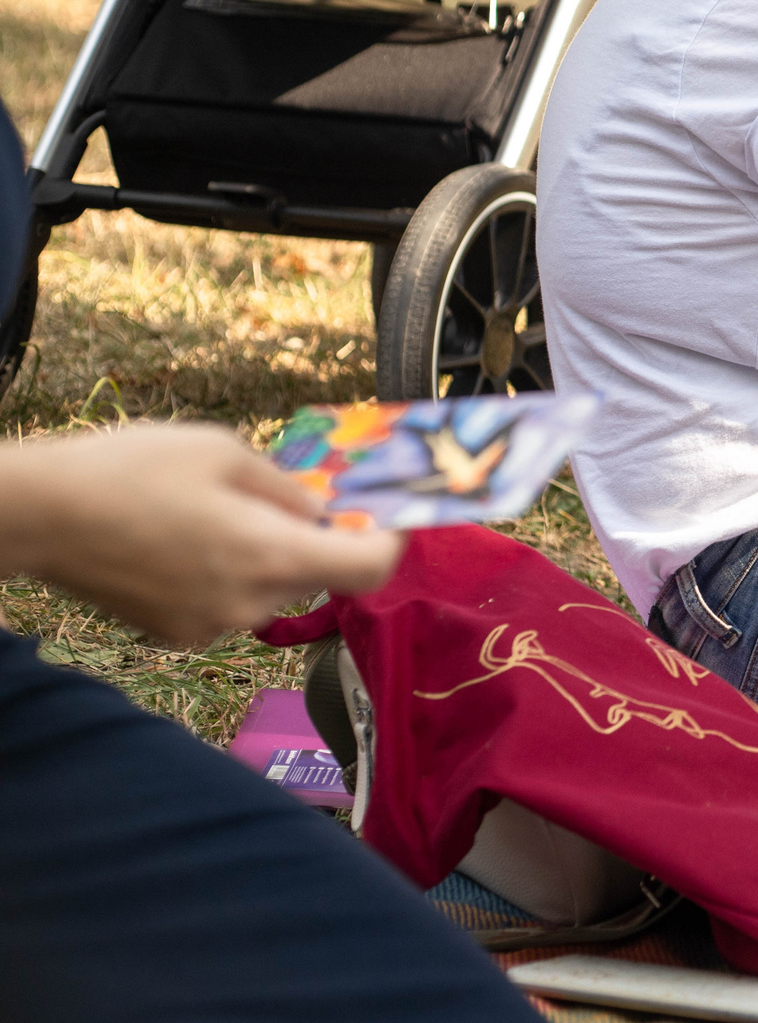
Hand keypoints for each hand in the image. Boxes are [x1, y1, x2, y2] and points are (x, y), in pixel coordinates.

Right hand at [0, 424, 405, 646]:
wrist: (38, 516)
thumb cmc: (130, 470)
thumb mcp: (225, 452)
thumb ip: (288, 487)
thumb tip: (323, 508)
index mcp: (271, 557)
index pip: (370, 568)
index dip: (388, 539)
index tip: (385, 514)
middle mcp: (249, 604)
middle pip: (320, 575)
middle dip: (319, 538)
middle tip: (293, 496)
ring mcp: (210, 628)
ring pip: (273, 589)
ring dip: (269, 555)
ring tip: (220, 511)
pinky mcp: (176, 635)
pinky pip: (230, 602)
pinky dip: (228, 574)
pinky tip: (186, 539)